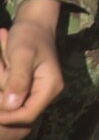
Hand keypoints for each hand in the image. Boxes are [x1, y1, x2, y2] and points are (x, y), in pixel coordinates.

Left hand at [0, 0, 62, 137]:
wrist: (33, 25)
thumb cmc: (29, 36)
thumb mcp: (21, 55)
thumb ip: (18, 79)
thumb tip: (11, 105)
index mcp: (50, 87)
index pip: (27, 114)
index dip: (5, 116)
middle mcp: (47, 94)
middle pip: (17, 112)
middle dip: (1, 97)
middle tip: (2, 67)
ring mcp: (38, 92)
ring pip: (11, 105)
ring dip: (1, 86)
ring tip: (3, 62)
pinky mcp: (28, 90)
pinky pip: (9, 98)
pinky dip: (2, 85)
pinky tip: (4, 66)